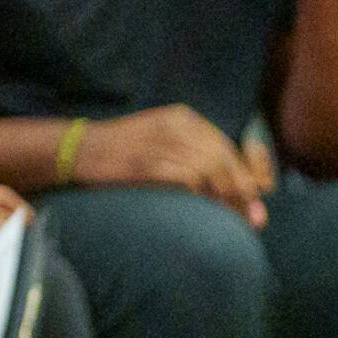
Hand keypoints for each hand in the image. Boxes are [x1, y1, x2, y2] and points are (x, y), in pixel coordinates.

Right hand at [70, 102, 267, 220]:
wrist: (79, 151)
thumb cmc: (122, 154)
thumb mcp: (161, 143)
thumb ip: (195, 159)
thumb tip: (236, 189)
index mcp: (183, 118)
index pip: (228, 146)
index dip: (249, 174)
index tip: (259, 199)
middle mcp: (176, 125)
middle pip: (224, 158)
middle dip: (243, 191)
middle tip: (254, 219)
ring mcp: (161, 142)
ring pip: (211, 169)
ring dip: (227, 197)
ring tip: (234, 219)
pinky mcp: (147, 162)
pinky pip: (188, 178)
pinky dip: (203, 195)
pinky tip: (205, 209)